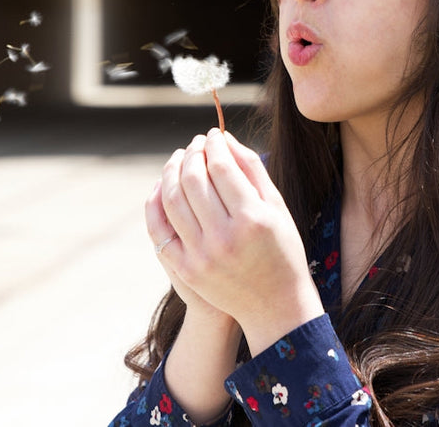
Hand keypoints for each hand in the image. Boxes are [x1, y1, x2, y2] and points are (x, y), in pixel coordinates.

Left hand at [158, 128, 324, 355]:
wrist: (274, 305)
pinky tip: (163, 185)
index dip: (214, 144)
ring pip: (172, 199)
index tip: (213, 134)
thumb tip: (224, 138)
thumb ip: (252, 169)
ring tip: (180, 158)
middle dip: (193, 153)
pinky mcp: (185, 269)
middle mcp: (225, 237)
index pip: (222, 167)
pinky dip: (156, 201)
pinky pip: (159, 227)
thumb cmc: (281, 249)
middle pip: (194, 179)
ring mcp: (201, 255)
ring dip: (171, 171)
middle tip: (197, 143)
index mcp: (253, 219)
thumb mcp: (276, 207)